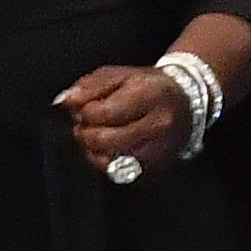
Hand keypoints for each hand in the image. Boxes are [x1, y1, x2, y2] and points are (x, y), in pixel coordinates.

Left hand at [57, 60, 196, 181]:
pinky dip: (107, 163)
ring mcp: (159, 151)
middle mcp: (158, 125)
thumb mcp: (119, 74)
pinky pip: (120, 175)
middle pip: (105, 141)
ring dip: (94, 150)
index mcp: (149, 95)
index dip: (84, 112)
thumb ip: (89, 86)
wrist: (185, 103)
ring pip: (110, 162)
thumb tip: (65, 101)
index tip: (86, 108)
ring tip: (99, 135)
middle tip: (86, 124)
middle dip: (86, 133)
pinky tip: (110, 149)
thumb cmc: (149, 87)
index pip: (102, 113)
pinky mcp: (156, 169)